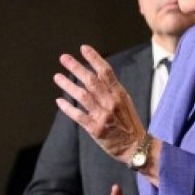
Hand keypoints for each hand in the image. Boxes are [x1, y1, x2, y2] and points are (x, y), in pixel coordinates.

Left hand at [54, 45, 148, 164]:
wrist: (136, 147)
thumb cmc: (129, 123)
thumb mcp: (126, 102)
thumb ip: (112, 90)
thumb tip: (96, 75)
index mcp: (120, 94)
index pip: (106, 71)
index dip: (94, 58)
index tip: (83, 48)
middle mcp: (111, 103)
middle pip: (91, 80)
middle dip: (77, 67)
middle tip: (64, 58)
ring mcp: (103, 116)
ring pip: (82, 96)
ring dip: (68, 85)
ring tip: (57, 76)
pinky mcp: (95, 129)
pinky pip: (78, 116)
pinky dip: (68, 108)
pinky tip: (59, 100)